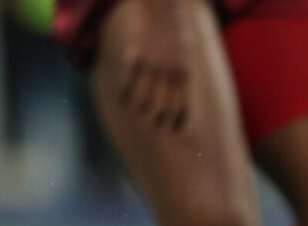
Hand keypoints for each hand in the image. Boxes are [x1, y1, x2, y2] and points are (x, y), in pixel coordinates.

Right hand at [111, 0, 196, 132]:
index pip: (181, 103)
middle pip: (162, 104)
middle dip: (158, 120)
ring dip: (140, 110)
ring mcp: (151, 64)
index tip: (175, 130)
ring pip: (144, 95)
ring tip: (137, 120)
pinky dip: (124, 92)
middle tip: (153, 131)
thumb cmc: (176, 29)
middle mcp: (168, 71)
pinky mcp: (137, 55)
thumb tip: (183, 85)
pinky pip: (128, 79)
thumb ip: (182, 69)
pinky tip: (122, 101)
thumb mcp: (185, 51)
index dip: (177, 119)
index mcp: (183, 72)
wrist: (164, 9)